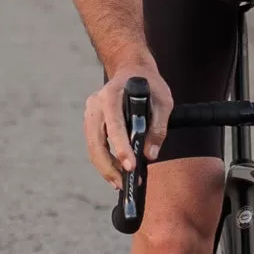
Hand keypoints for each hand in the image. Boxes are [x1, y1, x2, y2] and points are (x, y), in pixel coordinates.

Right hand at [82, 64, 173, 184]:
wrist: (132, 70)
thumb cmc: (150, 84)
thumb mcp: (163, 101)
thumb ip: (158, 127)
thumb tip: (150, 155)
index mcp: (111, 95)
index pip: (114, 126)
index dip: (121, 148)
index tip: (131, 167)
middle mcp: (95, 104)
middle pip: (96, 142)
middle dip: (109, 166)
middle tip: (124, 184)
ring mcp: (90, 113)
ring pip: (92, 147)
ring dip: (105, 168)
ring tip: (120, 184)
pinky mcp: (91, 122)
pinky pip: (95, 146)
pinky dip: (104, 162)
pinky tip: (115, 174)